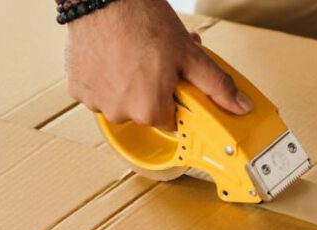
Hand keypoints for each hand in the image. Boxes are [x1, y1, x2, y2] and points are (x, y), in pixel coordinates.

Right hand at [65, 0, 251, 130]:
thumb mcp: (190, 55)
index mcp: (149, 110)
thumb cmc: (144, 21)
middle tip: (157, 62)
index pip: (171, 122)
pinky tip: (114, 55)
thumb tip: (240, 106)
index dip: (176, 100)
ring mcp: (95, 101)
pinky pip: (98, 90)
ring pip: (121, 101)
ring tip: (135, 55)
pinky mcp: (76, 87)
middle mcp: (119, 112)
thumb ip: (217, 85)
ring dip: (129, 84)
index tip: (175, 83)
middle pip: (145, 111)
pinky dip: (106, 77)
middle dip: (153, 90)